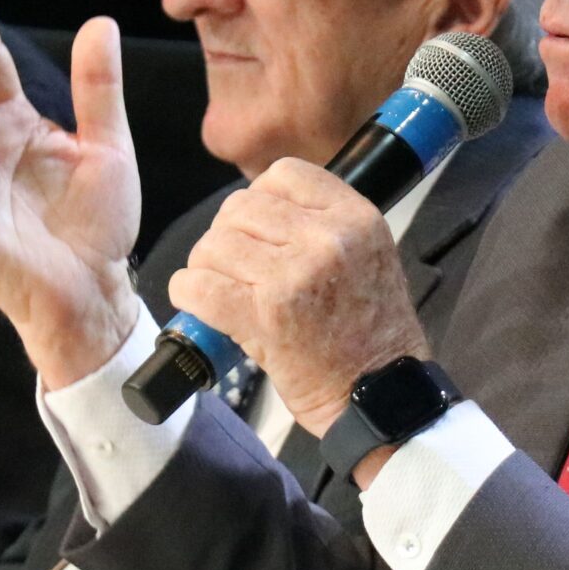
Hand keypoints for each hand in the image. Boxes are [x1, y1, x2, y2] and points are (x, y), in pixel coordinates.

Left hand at [165, 158, 429, 437]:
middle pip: (240, 208)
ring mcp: (294, 276)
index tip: (257, 228)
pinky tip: (198, 303)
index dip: (259, 198)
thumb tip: (254, 211)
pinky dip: (188, 294)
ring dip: (206, 268)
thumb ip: (323, 223)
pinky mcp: (264, 315)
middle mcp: (327, 238)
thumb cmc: (372, 332)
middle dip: (227, 236)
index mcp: (355, 217)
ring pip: (214, 245)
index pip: (283, 174)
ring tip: (222, 289)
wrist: (380, 394)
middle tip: (235, 267)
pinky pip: (199, 286)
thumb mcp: (369, 254)